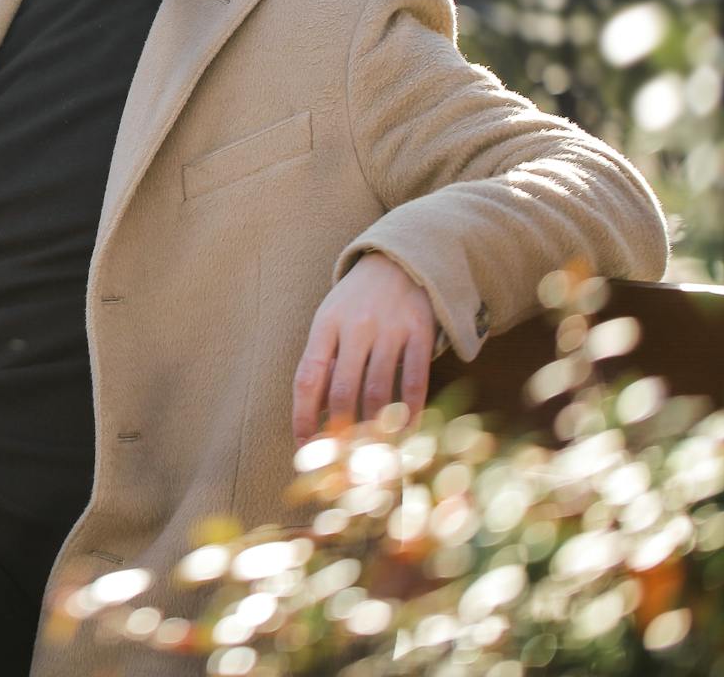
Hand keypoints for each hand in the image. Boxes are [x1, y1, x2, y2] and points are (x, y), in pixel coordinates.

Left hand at [292, 252, 436, 445]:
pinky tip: (404, 434)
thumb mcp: (330, 320)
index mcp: (325, 324)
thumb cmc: (356, 301)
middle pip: (342, 390)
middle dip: (339, 432)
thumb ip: (324, 361)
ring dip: (373, 430)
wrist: (400, 260)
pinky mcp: (420, 332)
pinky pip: (414, 381)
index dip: (303, 416)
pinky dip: (409, 413)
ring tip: (370, 457)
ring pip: (378, 392)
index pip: (307, 377)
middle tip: (340, 462)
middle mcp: (355, 327)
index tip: (303, 446)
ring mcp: (389, 329)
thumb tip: (318, 415)